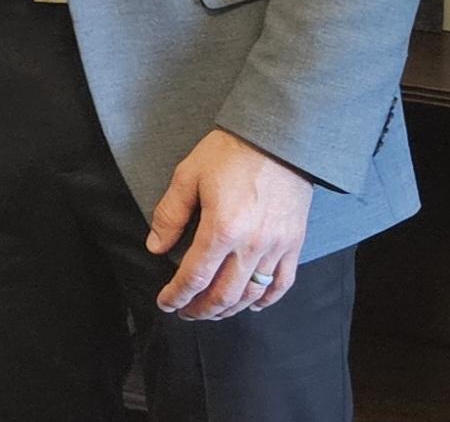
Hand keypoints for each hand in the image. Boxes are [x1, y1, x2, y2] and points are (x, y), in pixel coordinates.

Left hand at [146, 127, 311, 320]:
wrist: (278, 136)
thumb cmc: (230, 151)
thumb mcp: (189, 174)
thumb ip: (170, 214)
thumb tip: (155, 247)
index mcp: (221, 229)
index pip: (194, 277)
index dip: (177, 295)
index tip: (165, 303)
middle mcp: (251, 244)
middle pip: (223, 294)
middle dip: (200, 310)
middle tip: (186, 313)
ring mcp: (276, 246)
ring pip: (252, 294)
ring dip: (230, 310)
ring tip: (212, 311)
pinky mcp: (294, 242)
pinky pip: (282, 283)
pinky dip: (266, 300)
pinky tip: (252, 304)